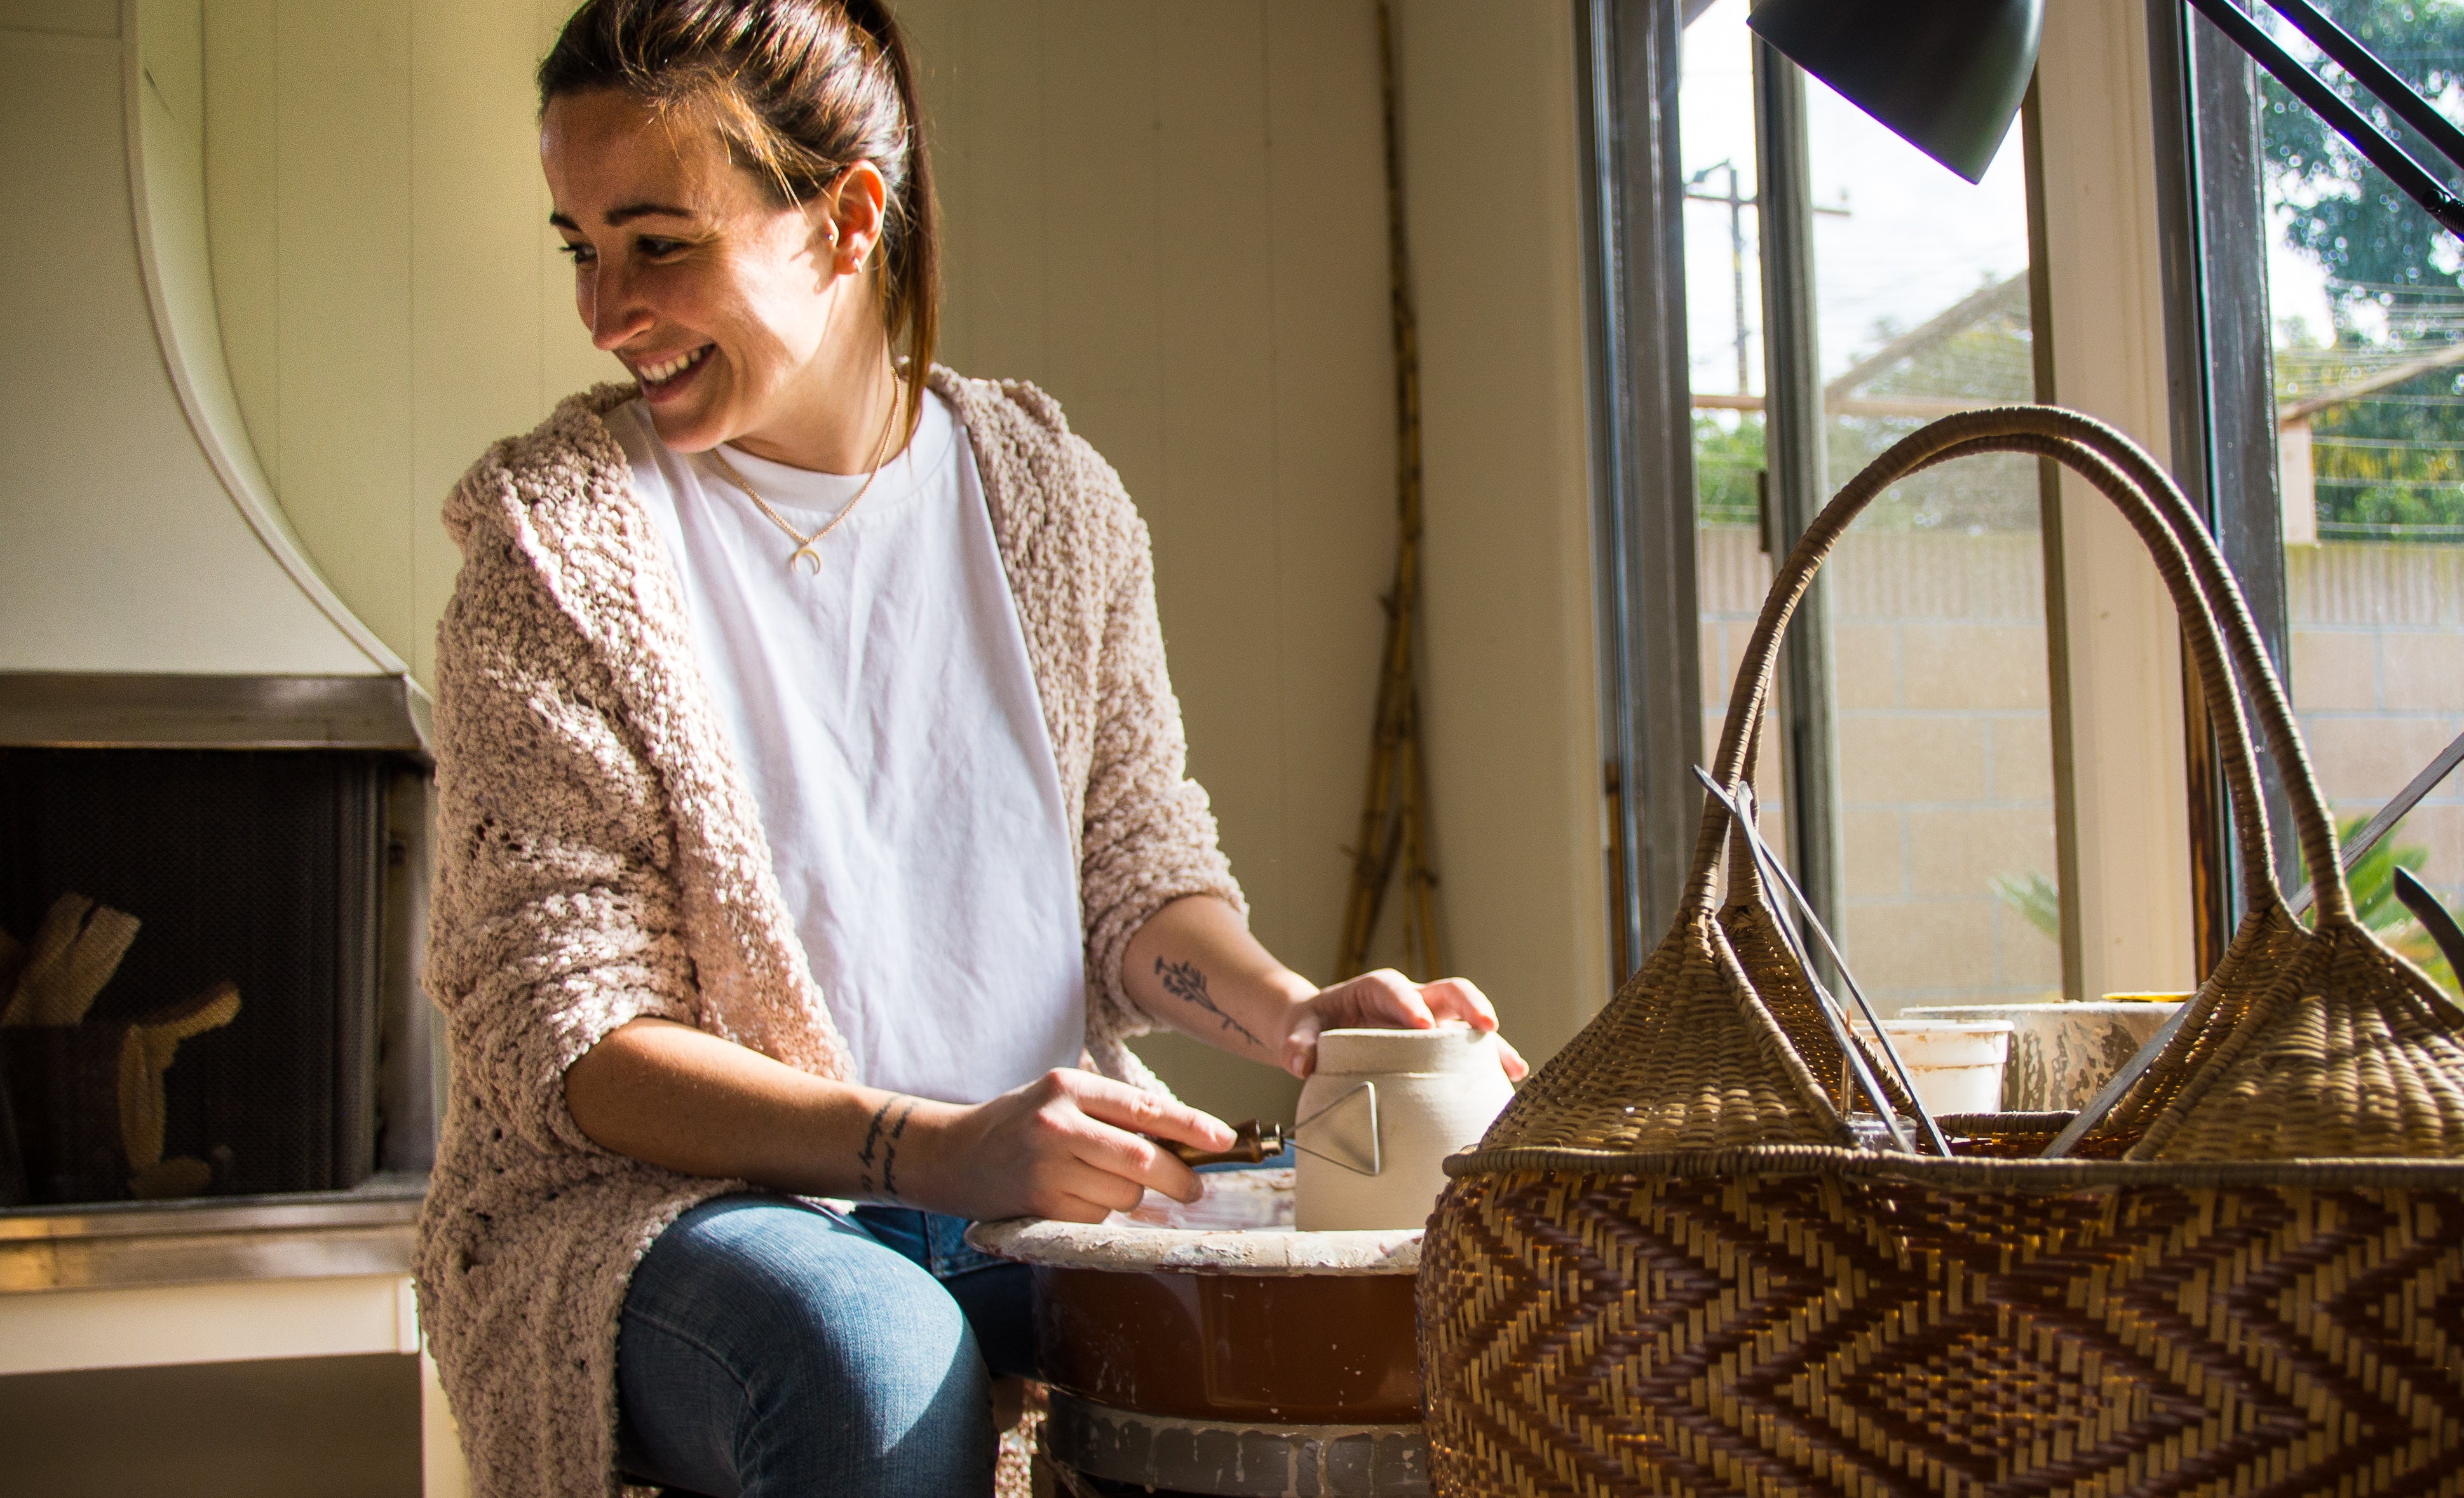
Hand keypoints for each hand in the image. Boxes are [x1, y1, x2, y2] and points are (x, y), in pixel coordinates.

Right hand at [906, 1068, 1234, 1223]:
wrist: (950, 1154)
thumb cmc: (1016, 1124)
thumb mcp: (1059, 1098)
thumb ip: (1111, 1112)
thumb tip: (1182, 1139)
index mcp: (1069, 1088)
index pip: (1146, 1108)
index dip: (1192, 1126)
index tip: (1222, 1140)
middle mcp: (1058, 1123)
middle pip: (1143, 1160)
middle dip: (1179, 1179)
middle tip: (1193, 1188)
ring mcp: (1047, 1166)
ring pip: (1124, 1194)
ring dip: (1129, 1197)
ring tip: (1097, 1182)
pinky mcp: (1039, 1204)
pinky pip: (1097, 1216)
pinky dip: (1099, 1213)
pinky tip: (1071, 1197)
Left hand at [1275, 970, 1529, 1082]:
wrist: (1320, 1033)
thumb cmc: (1311, 1028)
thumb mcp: (1297, 1031)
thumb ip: (1296, 1043)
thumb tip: (1301, 1062)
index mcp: (1374, 990)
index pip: (1393, 988)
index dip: (1408, 1002)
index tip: (1422, 1023)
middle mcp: (1410, 1000)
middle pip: (1446, 991)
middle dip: (1468, 1005)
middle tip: (1486, 1026)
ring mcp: (1430, 1022)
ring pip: (1466, 1022)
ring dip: (1490, 1042)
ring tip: (1513, 1067)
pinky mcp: (1437, 1046)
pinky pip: (1468, 1051)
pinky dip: (1488, 1064)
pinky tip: (1507, 1084)